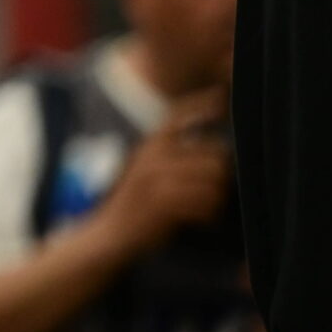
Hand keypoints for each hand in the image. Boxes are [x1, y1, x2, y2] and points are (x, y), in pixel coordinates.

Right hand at [95, 88, 231, 254]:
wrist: (110, 235)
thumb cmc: (136, 204)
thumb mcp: (146, 171)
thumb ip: (172, 157)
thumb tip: (218, 151)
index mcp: (149, 146)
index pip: (177, 115)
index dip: (201, 104)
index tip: (220, 96)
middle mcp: (153, 157)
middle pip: (213, 153)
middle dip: (222, 173)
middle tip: (215, 191)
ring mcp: (157, 180)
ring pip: (213, 180)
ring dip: (218, 197)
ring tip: (208, 208)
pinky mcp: (163, 204)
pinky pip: (205, 203)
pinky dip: (210, 214)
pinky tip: (203, 220)